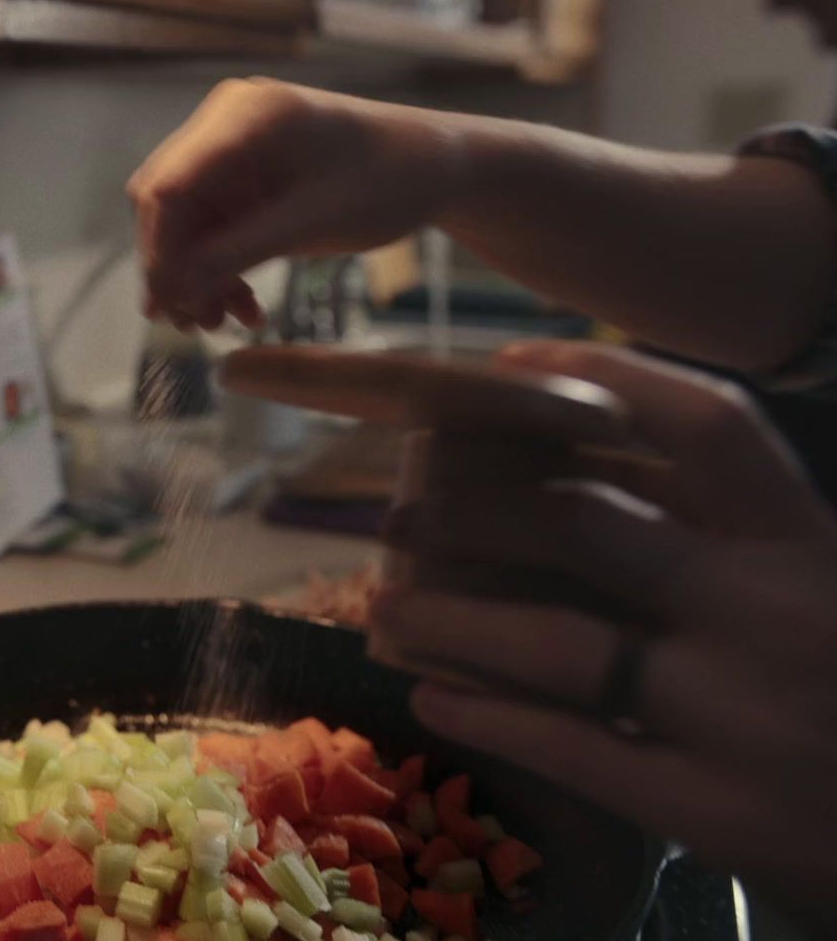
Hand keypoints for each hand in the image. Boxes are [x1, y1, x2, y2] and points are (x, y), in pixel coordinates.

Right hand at [126, 78, 469, 329]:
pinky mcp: (245, 175)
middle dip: (176, 268)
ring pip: (185, 221)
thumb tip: (169, 291)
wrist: (435, 166)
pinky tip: (243, 305)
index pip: (167, 187)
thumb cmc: (388, 181)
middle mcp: (226, 122)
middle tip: (191, 326)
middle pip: (166, 203)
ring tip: (220, 322)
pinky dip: (221, 267)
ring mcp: (233, 148)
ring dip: (197, 274)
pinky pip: (213, 227)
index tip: (166, 308)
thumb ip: (236, 253)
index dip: (158, 252)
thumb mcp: (311, 224)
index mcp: (243, 116)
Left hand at [369, 341, 836, 928]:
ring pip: (561, 643)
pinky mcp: (719, 812)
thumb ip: (732, 542)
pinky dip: (486, 716)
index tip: (506, 367)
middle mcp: (776, 613)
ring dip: (452, 620)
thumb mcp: (819, 592)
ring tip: (387, 606)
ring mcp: (745, 717)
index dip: (602, 380)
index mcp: (810, 545)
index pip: (708, 427)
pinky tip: (429, 695)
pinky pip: (571, 749)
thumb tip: (581, 479)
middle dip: (474, 514)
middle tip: (399, 517)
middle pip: (590, 527)